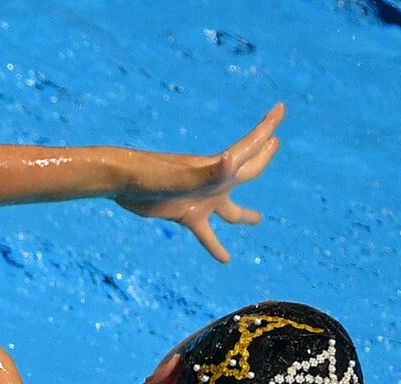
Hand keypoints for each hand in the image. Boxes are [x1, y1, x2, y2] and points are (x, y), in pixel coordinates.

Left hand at [115, 103, 283, 262]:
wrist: (120, 183)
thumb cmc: (148, 175)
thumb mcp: (180, 177)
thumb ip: (207, 173)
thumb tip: (229, 160)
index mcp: (216, 168)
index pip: (249, 146)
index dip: (267, 128)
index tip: (281, 107)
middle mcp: (213, 181)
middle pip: (246, 171)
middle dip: (262, 157)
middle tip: (275, 144)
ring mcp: (200, 198)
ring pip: (230, 209)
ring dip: (244, 215)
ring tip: (257, 220)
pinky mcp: (184, 214)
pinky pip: (206, 234)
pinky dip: (215, 246)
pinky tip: (225, 259)